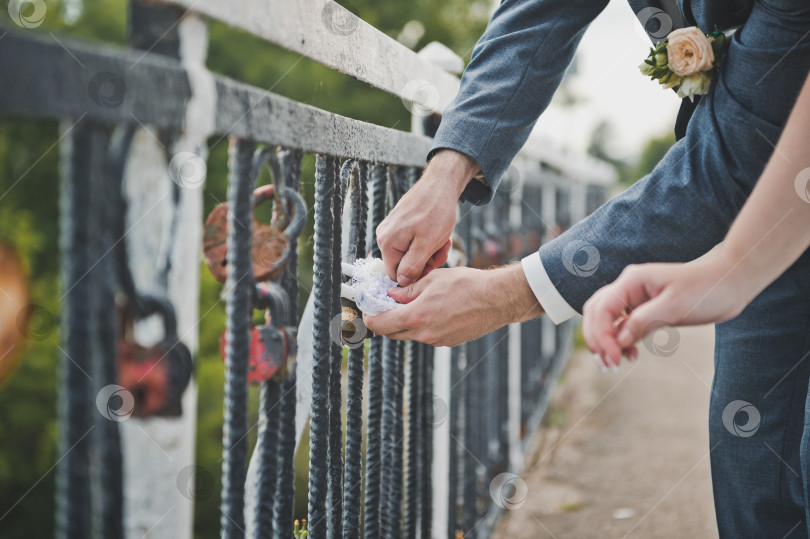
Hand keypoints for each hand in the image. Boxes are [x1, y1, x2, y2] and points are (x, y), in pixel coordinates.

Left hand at [363, 264, 542, 346]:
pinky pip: (426, 335)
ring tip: (412, 302)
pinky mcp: (448, 342)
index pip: (380, 325)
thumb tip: (390, 295)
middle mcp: (424, 334)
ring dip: (405, 321)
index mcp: (416, 317)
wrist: (497, 299)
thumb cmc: (467, 284)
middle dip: (385, 319)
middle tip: (387, 302)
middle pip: (392, 332)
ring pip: (410, 334)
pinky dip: (422, 324)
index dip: (369, 316)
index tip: (368, 307)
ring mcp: (437, 341)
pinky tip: (433, 308)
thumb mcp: (432, 279)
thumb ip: (407, 290)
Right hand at [376, 150, 478, 285]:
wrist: (440, 184)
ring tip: (442, 239)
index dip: (416, 274)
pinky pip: (411, 242)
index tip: (433, 261)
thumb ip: (412, 266)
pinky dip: (426, 241)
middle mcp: (384, 236)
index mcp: (387, 244)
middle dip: (425, 261)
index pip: (396, 275)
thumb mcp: (427, 244)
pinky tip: (437, 232)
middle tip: (441, 248)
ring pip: (410, 254)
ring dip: (428, 251)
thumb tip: (401, 282)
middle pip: (403, 264)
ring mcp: (391, 229)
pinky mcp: (400, 224)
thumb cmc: (435, 211)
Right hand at [582, 253, 750, 366]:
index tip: (614, 359)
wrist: (730, 284)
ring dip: (605, 342)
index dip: (602, 336)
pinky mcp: (645, 310)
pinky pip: (623, 327)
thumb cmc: (706, 289)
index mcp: (632, 281)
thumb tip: (619, 340)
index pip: (602, 309)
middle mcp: (629, 288)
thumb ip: (644, 321)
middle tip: (607, 364)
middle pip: (596, 313)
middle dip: (596, 339)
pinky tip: (630, 355)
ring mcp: (635, 299)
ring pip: (606, 321)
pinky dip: (621, 342)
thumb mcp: (676, 306)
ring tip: (614, 364)